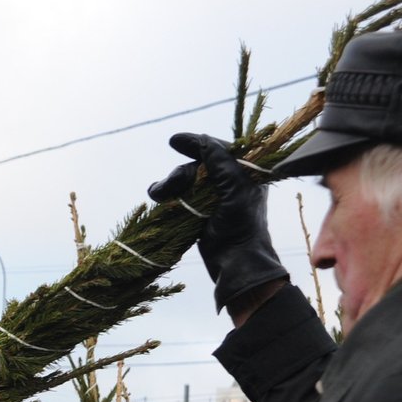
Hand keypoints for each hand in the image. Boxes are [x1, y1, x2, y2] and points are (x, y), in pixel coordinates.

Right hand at [147, 132, 286, 314]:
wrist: (234, 261)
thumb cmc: (241, 225)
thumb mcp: (234, 188)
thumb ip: (221, 161)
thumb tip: (203, 140)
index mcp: (244, 172)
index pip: (218, 149)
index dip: (196, 144)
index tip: (174, 142)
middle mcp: (229, 181)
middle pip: (197, 166)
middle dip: (179, 175)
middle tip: (165, 188)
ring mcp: (214, 197)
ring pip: (186, 181)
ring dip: (169, 185)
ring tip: (157, 195)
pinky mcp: (200, 211)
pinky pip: (181, 196)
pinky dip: (169, 195)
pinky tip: (157, 198)